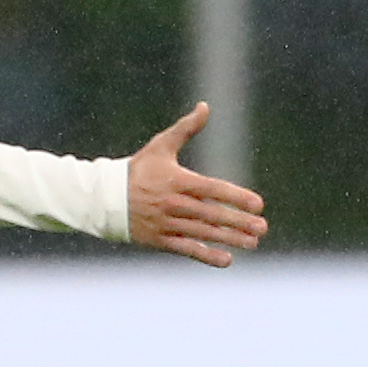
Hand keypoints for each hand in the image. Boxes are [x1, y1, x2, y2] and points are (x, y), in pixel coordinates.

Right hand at [124, 104, 268, 265]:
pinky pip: (187, 249)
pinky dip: (206, 256)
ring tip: (253, 243)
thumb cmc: (138, 170)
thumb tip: (205, 106)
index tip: (258, 204)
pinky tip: (227, 260)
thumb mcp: (161, 146)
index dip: (236, 197)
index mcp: (177, 180)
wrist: (105, 198)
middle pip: (212, 214)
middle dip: (239, 222)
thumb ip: (186, 128)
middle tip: (262, 227)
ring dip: (230, 239)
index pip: (212, 189)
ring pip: (204, 233)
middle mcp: (173, 203)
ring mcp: (167, 224)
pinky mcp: (160, 240)